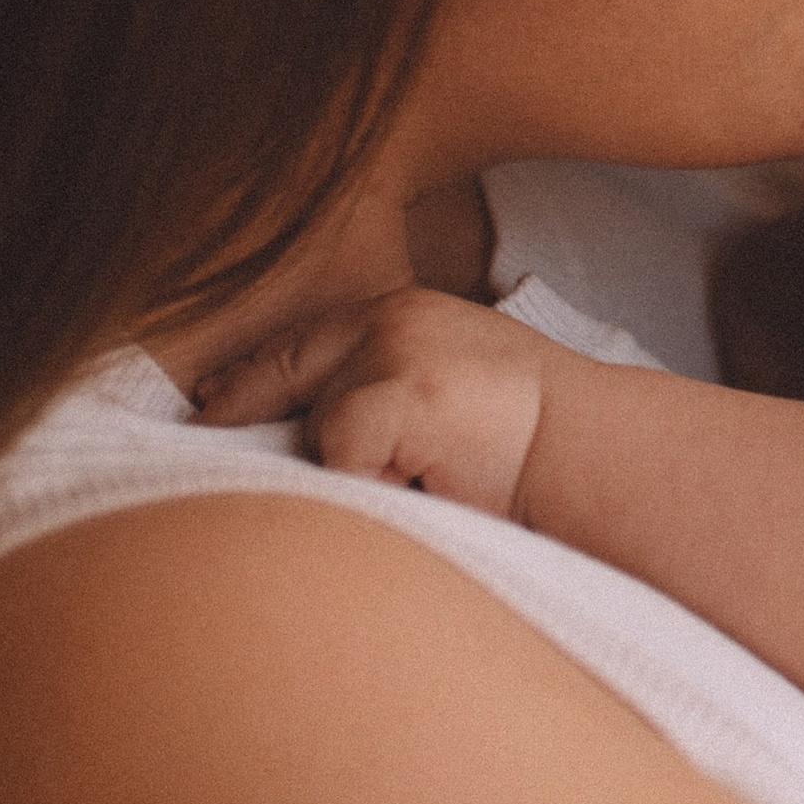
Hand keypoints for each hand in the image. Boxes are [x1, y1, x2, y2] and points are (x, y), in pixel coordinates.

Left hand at [194, 290, 554, 517]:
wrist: (599, 452)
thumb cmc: (533, 446)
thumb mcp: (449, 397)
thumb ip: (382, 394)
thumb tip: (303, 436)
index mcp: (403, 315)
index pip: (305, 341)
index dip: (250, 377)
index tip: (207, 402)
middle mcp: (393, 320)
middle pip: (287, 370)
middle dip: (245, 412)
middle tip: (204, 436)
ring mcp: (397, 352)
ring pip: (317, 426)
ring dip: (348, 471)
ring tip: (416, 483)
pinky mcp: (403, 393)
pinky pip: (342, 453)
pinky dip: (369, 484)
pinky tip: (423, 489)